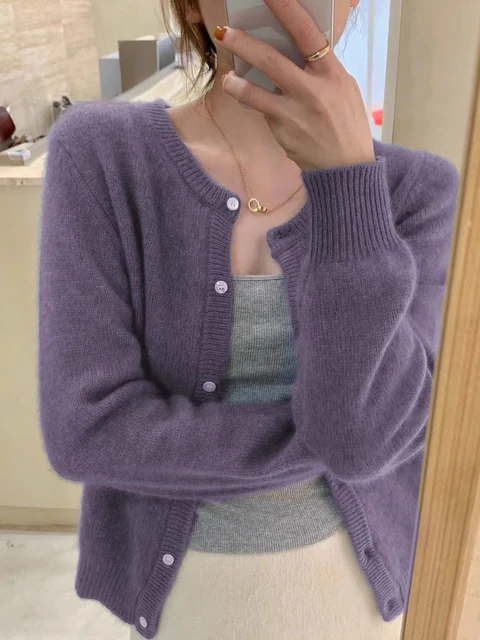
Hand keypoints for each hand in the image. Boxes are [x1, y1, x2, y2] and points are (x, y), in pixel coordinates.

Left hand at [214, 0, 374, 170]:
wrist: (346, 167)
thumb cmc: (346, 124)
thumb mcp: (343, 89)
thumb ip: (320, 70)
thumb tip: (294, 52)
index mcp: (332, 74)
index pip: (307, 34)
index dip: (287, 10)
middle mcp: (312, 91)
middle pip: (271, 61)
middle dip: (243, 44)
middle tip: (224, 33)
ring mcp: (294, 114)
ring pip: (255, 94)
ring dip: (236, 86)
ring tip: (228, 80)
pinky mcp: (283, 134)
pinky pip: (265, 115)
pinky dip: (260, 109)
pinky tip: (262, 110)